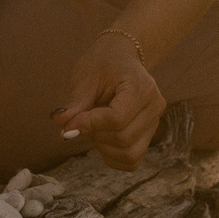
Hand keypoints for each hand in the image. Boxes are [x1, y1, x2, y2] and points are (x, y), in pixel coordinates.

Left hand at [55, 30, 165, 171]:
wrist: (121, 57)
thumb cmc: (103, 63)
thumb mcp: (85, 77)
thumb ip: (76, 104)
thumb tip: (63, 128)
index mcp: (142, 87)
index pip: (117, 118)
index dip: (90, 124)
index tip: (69, 122)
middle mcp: (155, 107)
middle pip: (123, 138)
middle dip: (95, 135)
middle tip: (82, 120)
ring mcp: (154, 123)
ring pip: (130, 154)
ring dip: (104, 148)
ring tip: (94, 128)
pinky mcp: (148, 136)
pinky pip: (132, 160)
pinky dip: (113, 157)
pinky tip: (102, 138)